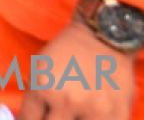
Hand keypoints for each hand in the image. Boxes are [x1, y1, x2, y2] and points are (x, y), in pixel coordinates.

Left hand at [18, 20, 134, 119]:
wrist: (102, 37)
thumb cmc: (66, 51)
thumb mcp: (39, 70)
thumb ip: (34, 99)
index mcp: (44, 89)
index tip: (34, 117)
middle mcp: (68, 101)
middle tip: (55, 112)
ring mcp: (94, 110)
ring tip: (73, 110)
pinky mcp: (116, 114)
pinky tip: (90, 113)